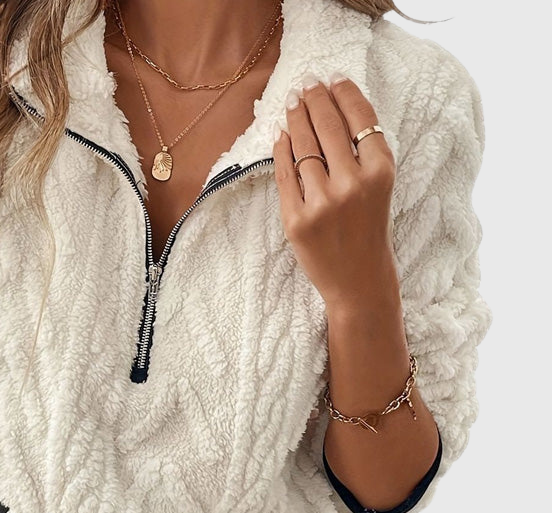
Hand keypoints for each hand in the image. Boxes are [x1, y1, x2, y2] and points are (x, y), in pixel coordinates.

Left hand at [272, 72, 398, 312]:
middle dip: (315, 99)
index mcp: (381, 173)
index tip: (332, 79)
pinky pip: (284, 175)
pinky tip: (280, 134)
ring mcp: (322, 203)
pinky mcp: (297, 220)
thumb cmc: (369, 232)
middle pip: (328, 126)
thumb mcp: (380, 189)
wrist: (358, 282)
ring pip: (303, 146)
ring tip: (292, 103)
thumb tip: (332, 112)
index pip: (361, 118)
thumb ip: (363, 155)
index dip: (344, 93)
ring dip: (295, 118)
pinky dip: (280, 150)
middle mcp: (353, 184)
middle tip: (306, 84)